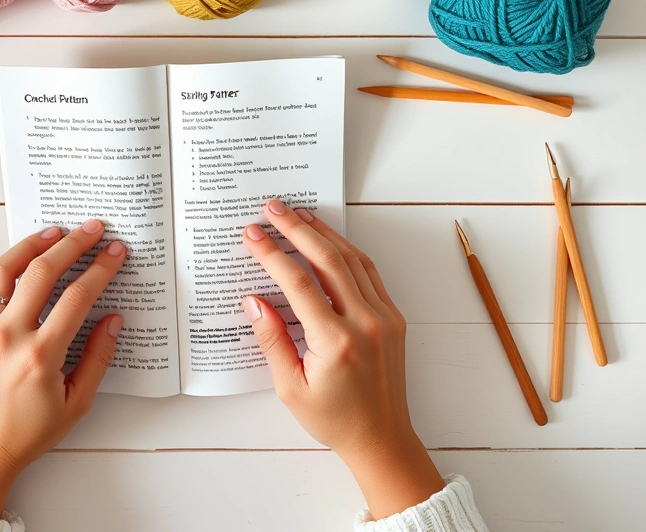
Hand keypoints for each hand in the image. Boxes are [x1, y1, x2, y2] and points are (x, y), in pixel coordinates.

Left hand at [0, 220, 125, 518]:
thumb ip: (98, 356)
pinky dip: (4, 265)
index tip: (115, 252)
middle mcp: (9, 337)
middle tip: (93, 228)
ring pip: (5, 269)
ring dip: (32, 244)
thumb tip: (113, 318)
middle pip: (42, 272)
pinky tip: (22, 258)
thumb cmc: (31, 432)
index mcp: (40, 356)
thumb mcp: (78, 401)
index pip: (77, 297)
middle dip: (72, 244)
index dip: (100, 269)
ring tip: (55, 232)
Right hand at [242, 200, 443, 518]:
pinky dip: (347, 251)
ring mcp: (383, 317)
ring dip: (324, 233)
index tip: (253, 235)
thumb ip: (272, 340)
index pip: (298, 284)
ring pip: (352, 260)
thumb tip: (254, 300)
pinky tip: (329, 240)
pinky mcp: (392, 317)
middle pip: (328, 260)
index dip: (273, 255)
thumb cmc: (334, 419)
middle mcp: (365, 323)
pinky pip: (369, 273)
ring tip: (298, 215)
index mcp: (336, 342)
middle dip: (297, 229)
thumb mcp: (290, 387)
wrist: (381, 438)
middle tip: (273, 209)